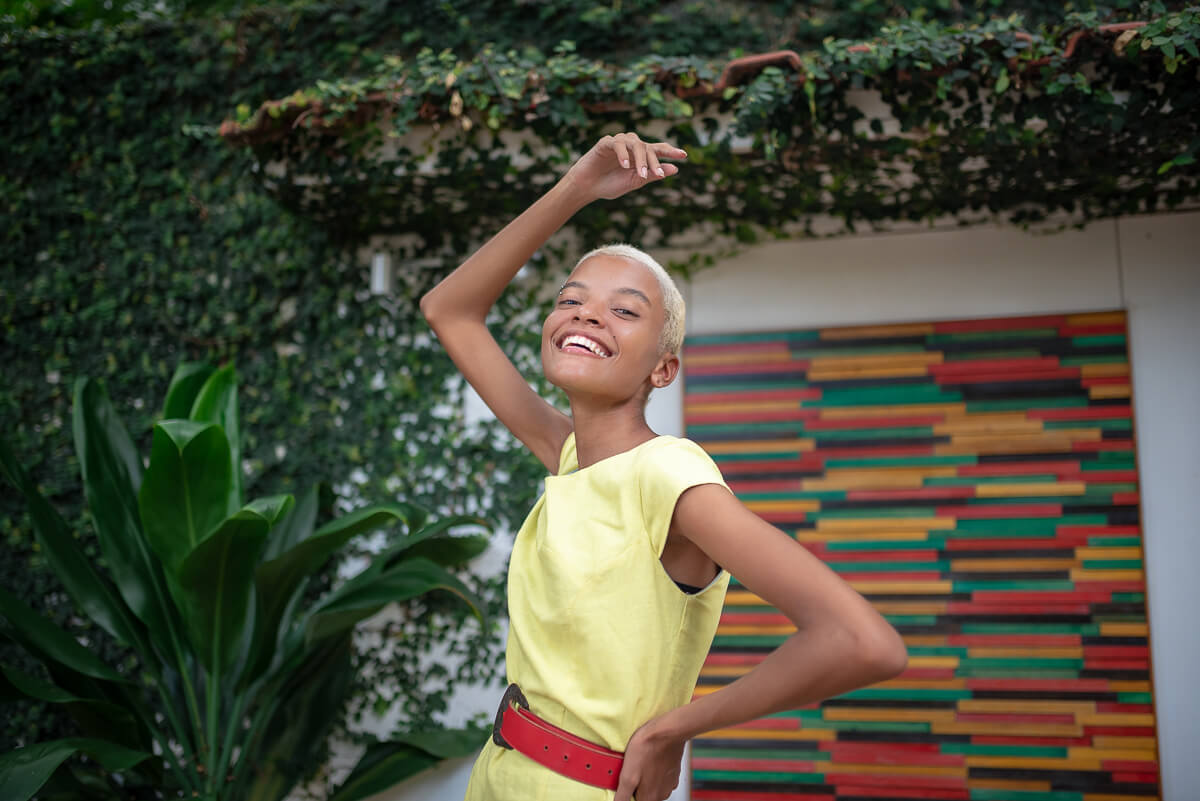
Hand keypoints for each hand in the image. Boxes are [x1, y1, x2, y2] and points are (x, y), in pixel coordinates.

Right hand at [563, 132, 686, 201]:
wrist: (588, 188)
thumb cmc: (610, 185)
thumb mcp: (635, 182)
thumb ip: (652, 175)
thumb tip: (675, 169)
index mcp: (640, 155)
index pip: (657, 149)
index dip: (670, 151)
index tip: (684, 155)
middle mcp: (631, 146)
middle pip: (647, 147)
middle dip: (654, 161)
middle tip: (657, 174)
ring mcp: (618, 143)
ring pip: (635, 144)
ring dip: (640, 159)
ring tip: (641, 173)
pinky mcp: (605, 143)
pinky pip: (617, 144)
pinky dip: (623, 153)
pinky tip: (625, 165)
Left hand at [614, 717, 685, 800]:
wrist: (666, 731)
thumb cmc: (647, 748)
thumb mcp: (627, 775)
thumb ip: (623, 795)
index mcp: (650, 797)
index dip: (628, 791)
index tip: (626, 779)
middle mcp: (662, 793)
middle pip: (644, 795)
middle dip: (637, 785)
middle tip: (632, 768)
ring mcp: (670, 782)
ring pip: (653, 785)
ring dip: (646, 777)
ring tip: (640, 761)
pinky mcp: (674, 771)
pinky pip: (661, 775)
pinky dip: (654, 769)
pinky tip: (650, 757)